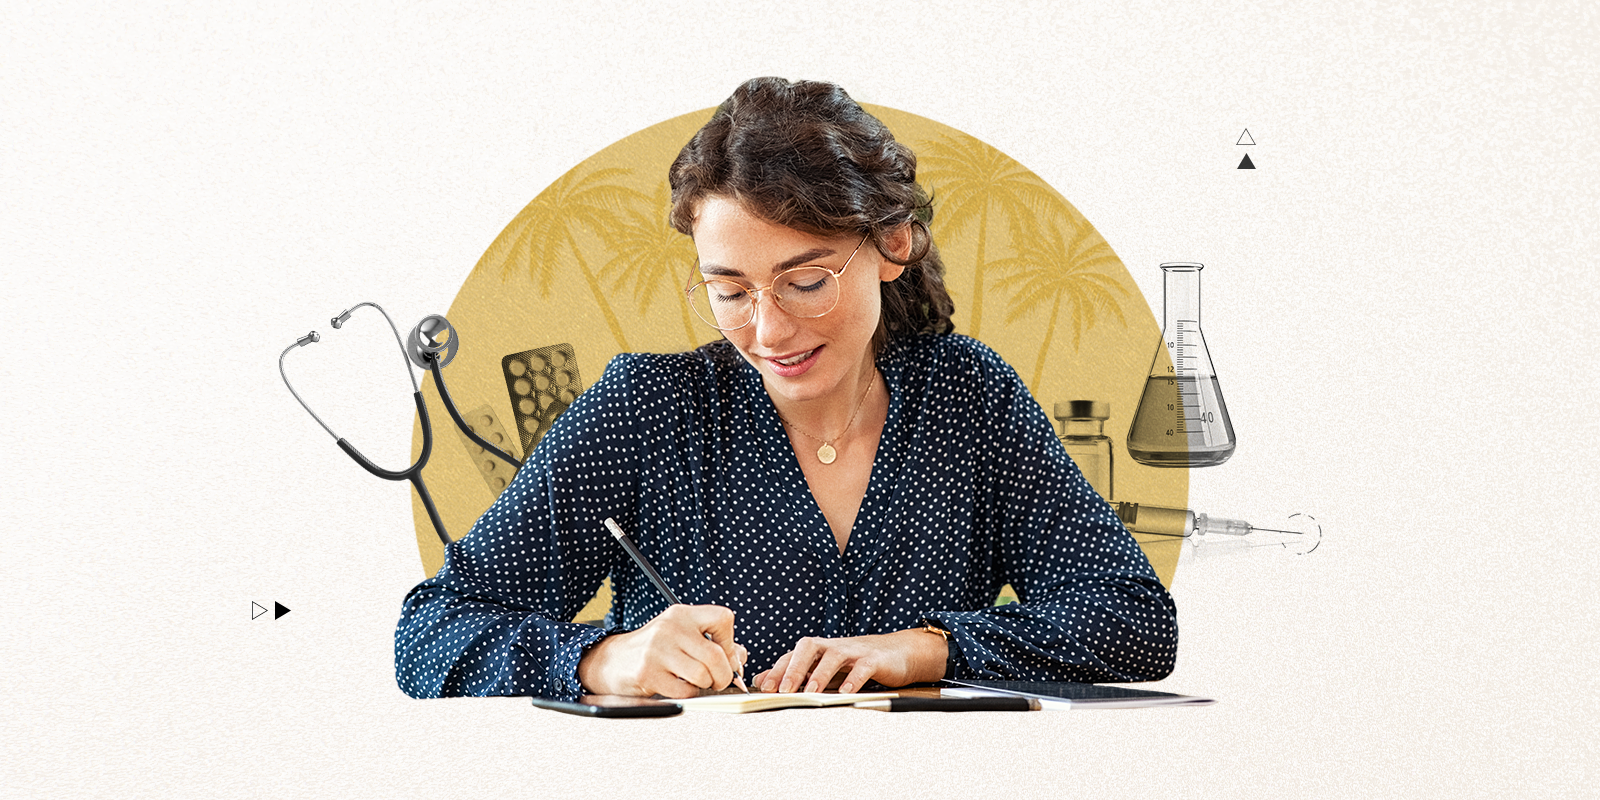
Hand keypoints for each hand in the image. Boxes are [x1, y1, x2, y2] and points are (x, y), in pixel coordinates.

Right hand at [577, 604, 747, 698]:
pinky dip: (688, 694)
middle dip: (724, 675)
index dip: (731, 642)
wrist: (612, 660)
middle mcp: (670, 627)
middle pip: (716, 655)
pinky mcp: (647, 673)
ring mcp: (657, 649)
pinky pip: (684, 691)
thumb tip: (741, 659)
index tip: (726, 655)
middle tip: (718, 681)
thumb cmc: (655, 650)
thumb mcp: (681, 636)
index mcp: (682, 614)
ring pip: (702, 675)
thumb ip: (713, 643)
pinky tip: (678, 687)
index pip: (723, 618)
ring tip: (696, 683)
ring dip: (705, 686)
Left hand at [752, 629, 946, 693]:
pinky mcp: (874, 659)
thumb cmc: (855, 662)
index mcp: (819, 649)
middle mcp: (833, 646)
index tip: (764, 688)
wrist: (897, 653)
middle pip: (808, 647)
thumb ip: (796, 674)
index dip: (777, 669)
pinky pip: (862, 666)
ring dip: (819, 674)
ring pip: (833, 655)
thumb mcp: (824, 668)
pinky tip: (845, 693)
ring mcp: (854, 650)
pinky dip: (853, 679)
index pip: (793, 654)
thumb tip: (761, 680)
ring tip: (809, 692)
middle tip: (783, 690)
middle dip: (794, 668)